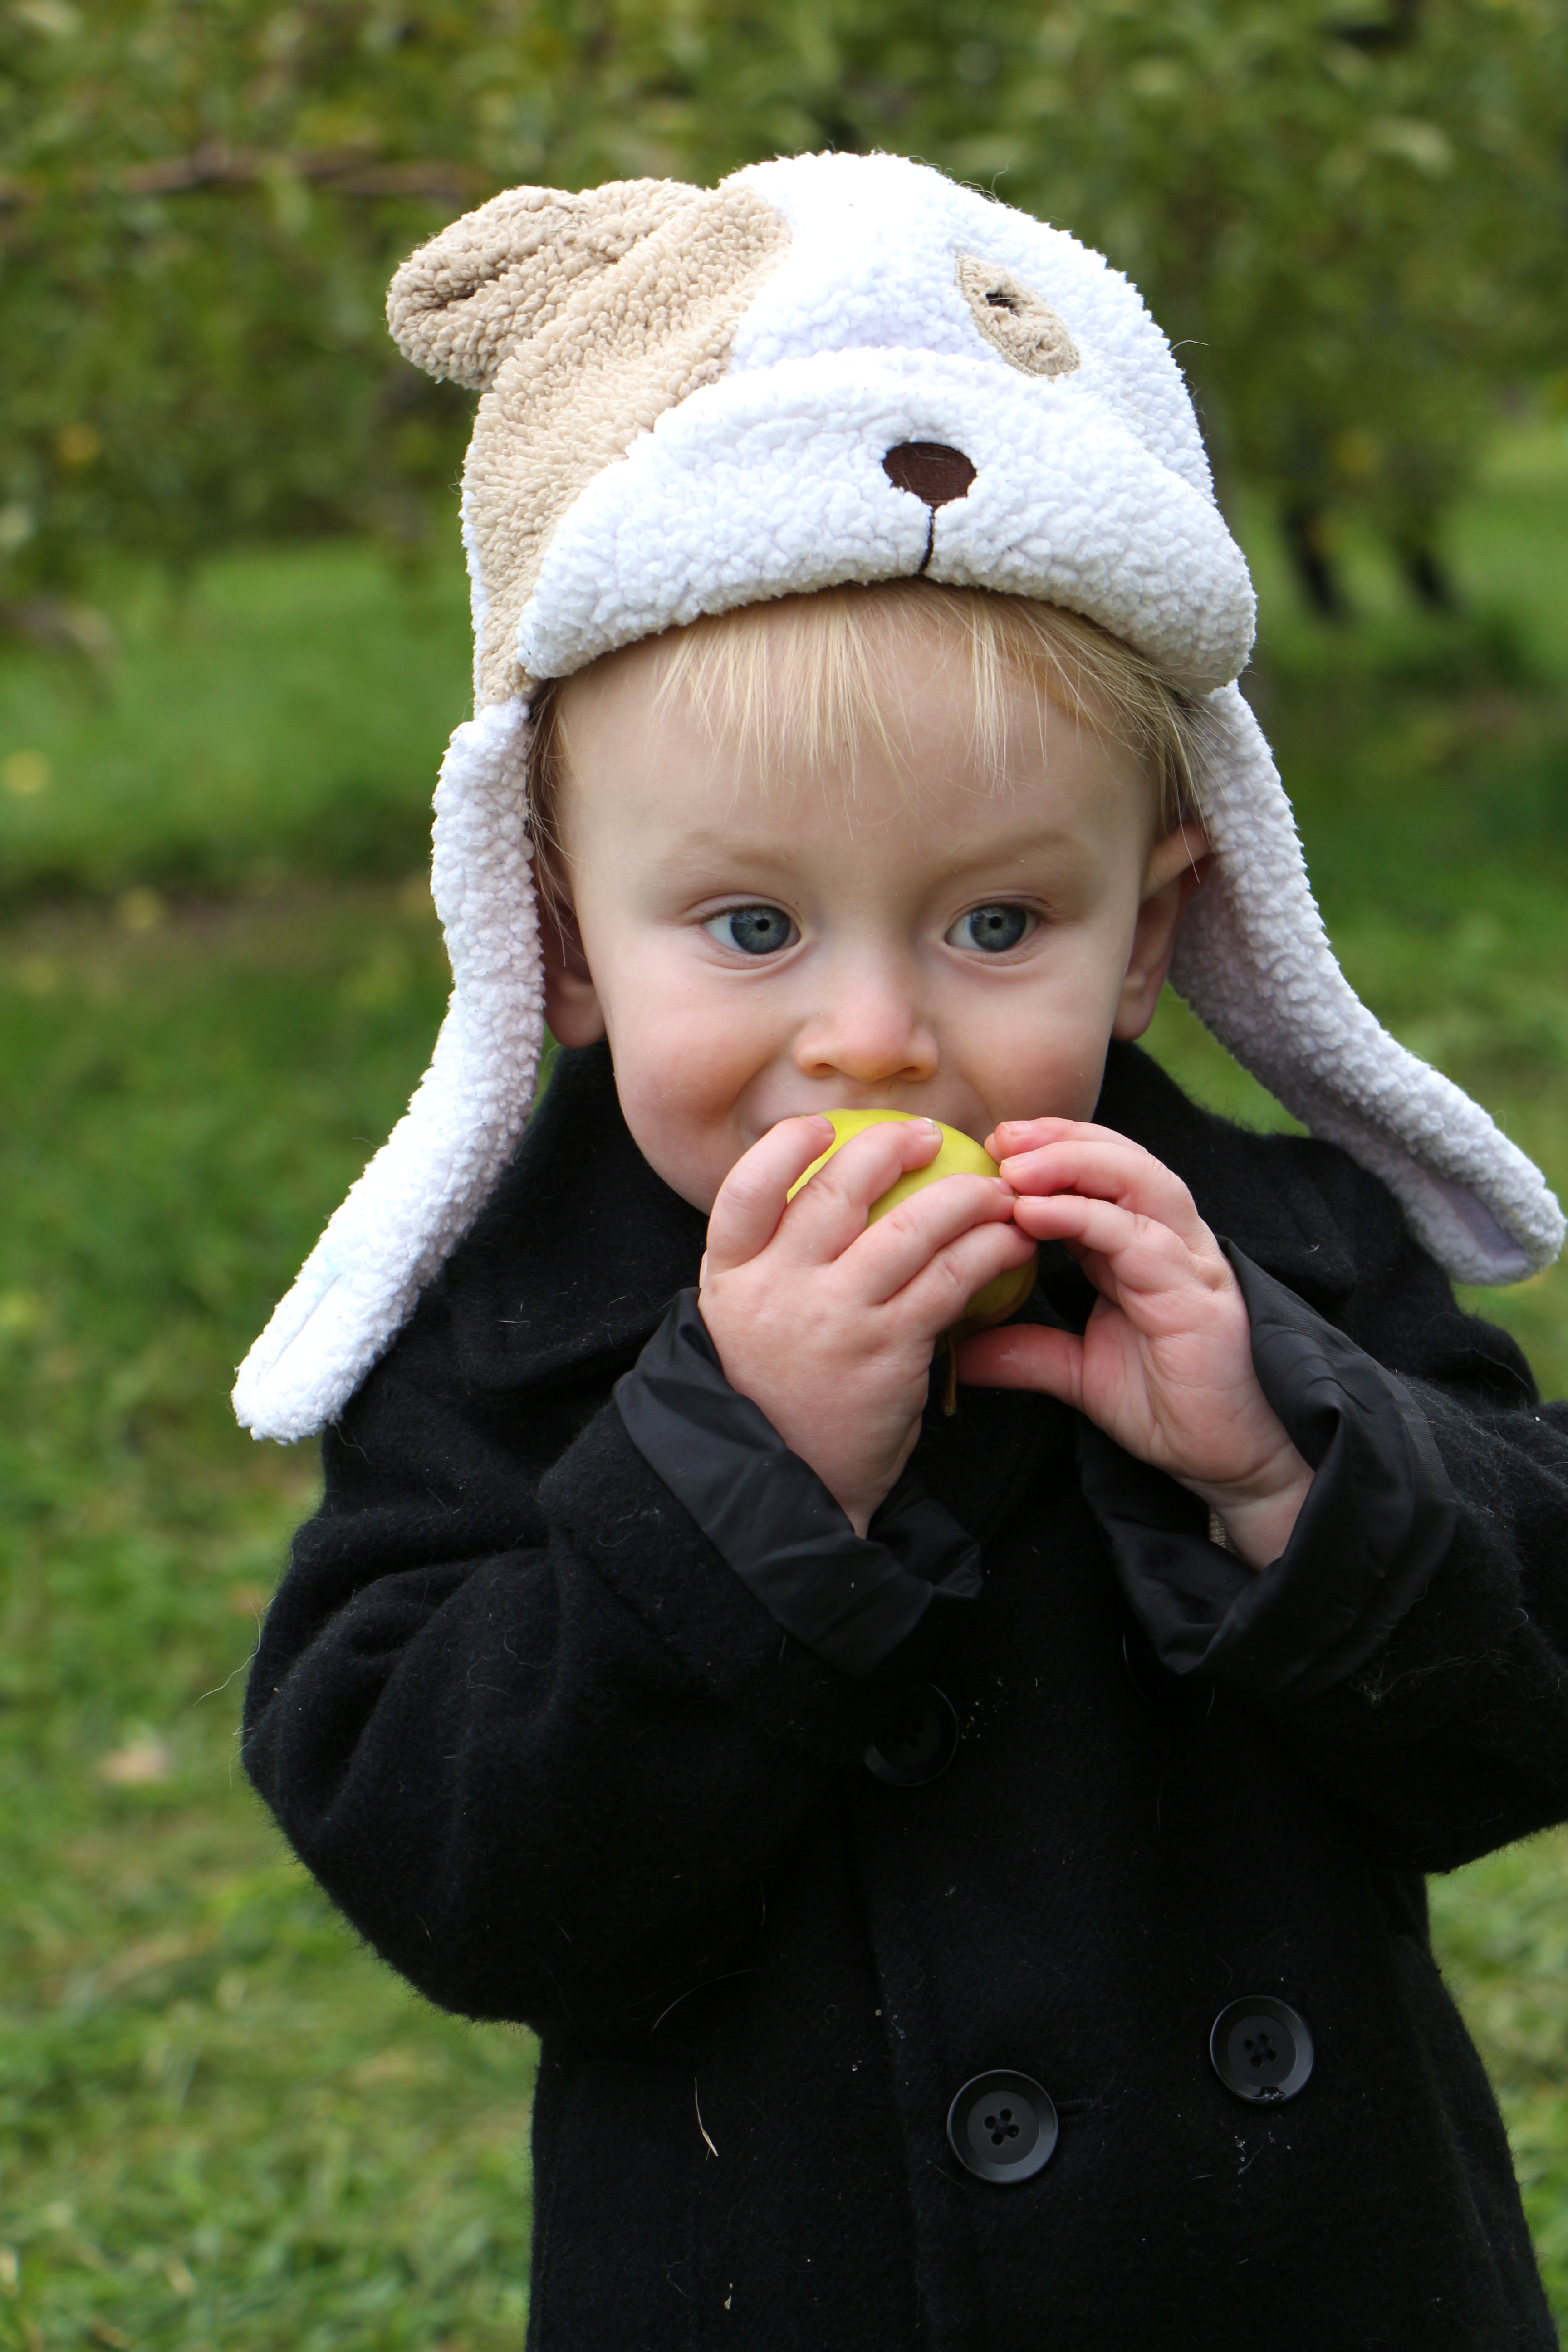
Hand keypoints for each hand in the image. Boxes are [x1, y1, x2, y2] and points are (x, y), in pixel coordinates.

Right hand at [699, 1116, 1035, 1535]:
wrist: (788, 1493)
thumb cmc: (776, 1401)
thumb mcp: (745, 1326)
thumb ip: (770, 1267)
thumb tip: (823, 1199)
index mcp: (731, 1278)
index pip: (745, 1188)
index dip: (784, 1145)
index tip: (824, 1125)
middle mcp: (776, 1288)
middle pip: (833, 1189)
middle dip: (889, 1148)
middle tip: (930, 1137)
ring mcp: (834, 1317)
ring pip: (909, 1226)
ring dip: (964, 1195)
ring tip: (994, 1190)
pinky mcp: (889, 1350)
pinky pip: (950, 1278)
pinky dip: (989, 1250)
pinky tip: (1011, 1244)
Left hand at [954, 1120, 1311, 1567]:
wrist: (1232, 1458)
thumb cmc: (1169, 1406)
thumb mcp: (1077, 1373)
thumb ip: (1023, 1352)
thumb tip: (954, 1350)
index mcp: (1136, 1248)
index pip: (1093, 1175)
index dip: (1044, 1152)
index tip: (988, 1148)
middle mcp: (1165, 1240)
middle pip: (1118, 1157)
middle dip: (1057, 1137)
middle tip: (998, 1136)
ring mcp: (1186, 1260)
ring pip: (1137, 1178)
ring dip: (1072, 1161)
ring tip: (1013, 1164)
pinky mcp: (1195, 1292)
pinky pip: (1138, 1237)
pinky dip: (1087, 1216)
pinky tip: (1037, 1212)